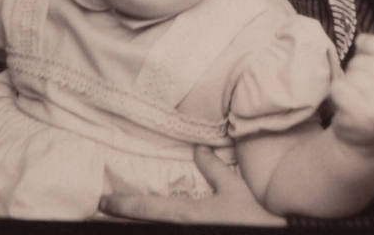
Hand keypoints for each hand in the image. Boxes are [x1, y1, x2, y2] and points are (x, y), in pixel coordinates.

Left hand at [100, 145, 286, 225]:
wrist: (271, 233)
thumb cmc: (251, 216)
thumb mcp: (233, 189)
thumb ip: (213, 168)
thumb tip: (199, 148)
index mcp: (185, 215)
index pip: (145, 208)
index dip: (121, 205)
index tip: (101, 202)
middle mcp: (180, 230)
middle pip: (145, 225)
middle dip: (127, 217)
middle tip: (107, 210)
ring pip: (155, 230)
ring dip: (143, 222)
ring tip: (127, 216)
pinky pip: (170, 232)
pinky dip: (158, 224)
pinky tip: (153, 220)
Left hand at [330, 33, 373, 152]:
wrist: (366, 141)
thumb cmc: (372, 98)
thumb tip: (361, 39)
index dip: (369, 43)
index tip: (361, 46)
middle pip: (365, 62)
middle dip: (356, 67)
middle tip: (359, 83)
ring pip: (352, 75)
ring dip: (347, 82)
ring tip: (354, 95)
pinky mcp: (362, 116)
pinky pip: (339, 88)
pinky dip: (336, 93)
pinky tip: (345, 103)